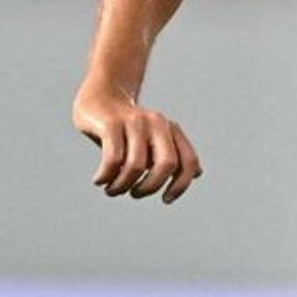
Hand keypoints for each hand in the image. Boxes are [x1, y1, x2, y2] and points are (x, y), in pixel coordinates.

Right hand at [72, 83, 203, 203]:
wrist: (100, 97)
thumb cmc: (127, 128)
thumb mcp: (153, 141)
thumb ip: (174, 155)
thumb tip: (197, 173)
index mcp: (172, 130)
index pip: (189, 161)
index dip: (181, 185)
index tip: (166, 199)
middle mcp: (158, 124)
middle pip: (167, 164)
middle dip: (151, 187)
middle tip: (135, 194)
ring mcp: (135, 122)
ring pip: (136, 165)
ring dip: (122, 186)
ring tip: (112, 190)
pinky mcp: (111, 123)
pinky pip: (113, 159)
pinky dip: (106, 176)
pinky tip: (99, 180)